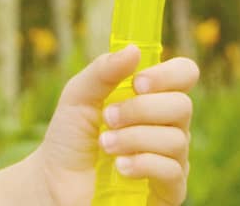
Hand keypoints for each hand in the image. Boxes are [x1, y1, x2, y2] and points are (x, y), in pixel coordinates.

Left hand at [25, 43, 197, 205]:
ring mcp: (171, 158)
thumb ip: (102, 71)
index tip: (137, 83)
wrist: (55, 183)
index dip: (168, 75)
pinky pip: (173, 171)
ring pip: (176, 139)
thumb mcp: (78, 96)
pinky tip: (121, 168)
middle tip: (108, 118)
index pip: (184, 74)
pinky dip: (144, 164)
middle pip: (182, 106)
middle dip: (140, 110)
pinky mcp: (169, 190)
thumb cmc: (69, 137)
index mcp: (151, 97)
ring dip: (134, 139)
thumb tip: (133, 50)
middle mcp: (167, 125)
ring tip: (106, 145)